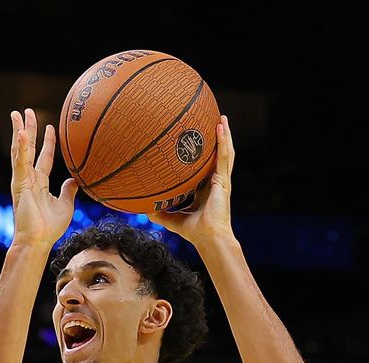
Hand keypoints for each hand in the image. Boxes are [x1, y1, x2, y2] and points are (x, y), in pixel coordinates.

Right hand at [10, 108, 77, 246]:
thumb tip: (75, 179)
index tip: (51, 127)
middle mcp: (29, 178)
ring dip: (20, 131)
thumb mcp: (65, 205)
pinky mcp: (19, 183)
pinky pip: (20, 162)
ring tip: (18, 114)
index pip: (44, 157)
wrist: (38, 240)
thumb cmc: (49, 228)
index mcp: (39, 183)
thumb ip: (69, 191)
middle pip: (28, 148)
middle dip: (28, 129)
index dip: (48, 142)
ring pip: (21, 150)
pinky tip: (21, 133)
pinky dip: (21, 147)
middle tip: (27, 111)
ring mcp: (22, 180)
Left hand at [147, 115, 234, 245]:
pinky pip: (224, 157)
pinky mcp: (224, 181)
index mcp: (205, 189)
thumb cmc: (194, 232)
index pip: (205, 167)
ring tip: (221, 119)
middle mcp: (215, 182)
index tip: (196, 142)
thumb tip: (144, 209)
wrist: (208, 238)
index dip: (203, 155)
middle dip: (217, 139)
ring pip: (225, 152)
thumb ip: (160, 213)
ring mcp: (221, 180)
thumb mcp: (171, 219)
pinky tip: (220, 128)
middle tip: (214, 122)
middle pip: (217, 156)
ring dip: (224, 135)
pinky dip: (223, 142)